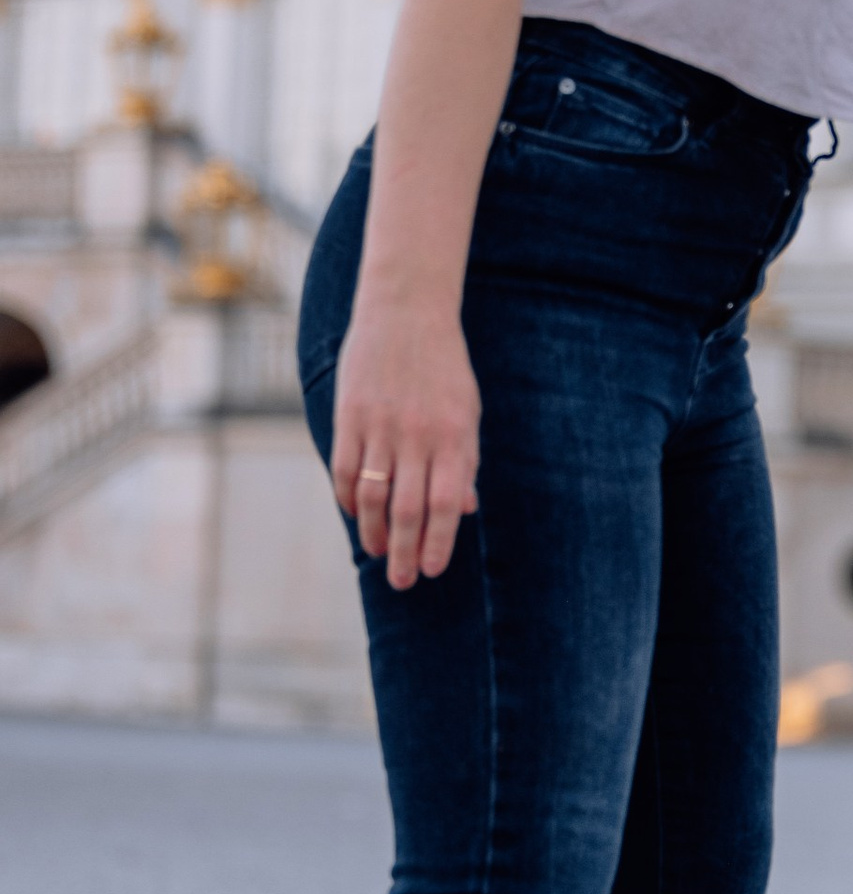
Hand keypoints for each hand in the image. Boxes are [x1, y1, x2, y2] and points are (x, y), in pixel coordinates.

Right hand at [328, 287, 480, 590]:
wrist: (406, 311)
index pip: (446, 505)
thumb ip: (463, 460)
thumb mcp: (467, 410)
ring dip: (373, 533)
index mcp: (453, 437)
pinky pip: (344, 469)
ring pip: (372, 497)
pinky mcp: (349, 416)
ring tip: (379, 553)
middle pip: (407, 510)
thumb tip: (464, 509)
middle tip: (403, 582)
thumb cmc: (443, 366)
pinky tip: (355, 514)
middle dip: (406, 553)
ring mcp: (380, 427)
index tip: (433, 570)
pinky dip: (348, 499)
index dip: (439, 542)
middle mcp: (417, 437)